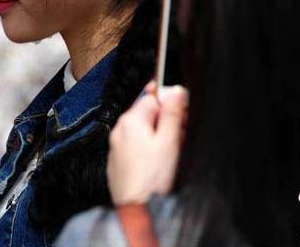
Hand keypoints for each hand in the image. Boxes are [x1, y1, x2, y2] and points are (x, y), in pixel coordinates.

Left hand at [106, 81, 187, 205]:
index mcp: (131, 120)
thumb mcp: (169, 142)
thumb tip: (176, 90)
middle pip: (148, 115)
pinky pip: (136, 150)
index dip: (171, 107)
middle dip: (166, 125)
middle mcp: (120, 130)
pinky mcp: (118, 163)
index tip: (182, 119)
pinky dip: (148, 154)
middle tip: (178, 142)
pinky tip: (158, 168)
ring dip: (158, 140)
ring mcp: (117, 147)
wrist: (137, 210)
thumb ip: (172, 113)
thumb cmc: (153, 179)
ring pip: (143, 134)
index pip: (153, 97)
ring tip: (169, 158)